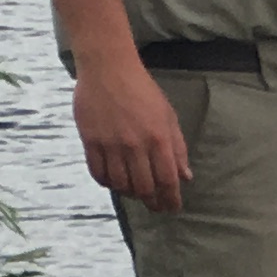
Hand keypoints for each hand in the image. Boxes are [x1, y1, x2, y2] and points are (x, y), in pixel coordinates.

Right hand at [73, 48, 193, 209]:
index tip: (173, 208)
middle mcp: (135, 145)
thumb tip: (186, 176)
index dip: (171, 199)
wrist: (107, 68)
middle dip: (152, 202)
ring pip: (121, 185)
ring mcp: (111, 144)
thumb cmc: (141, 90)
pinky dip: (107, 183)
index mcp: (158, 138)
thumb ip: (178, 147)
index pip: (168, 180)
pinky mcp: (90, 141)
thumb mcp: (167, 115)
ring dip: (130, 194)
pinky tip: (114, 182)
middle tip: (155, 206)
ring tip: (135, 193)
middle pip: (144, 188)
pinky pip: (98, 173)